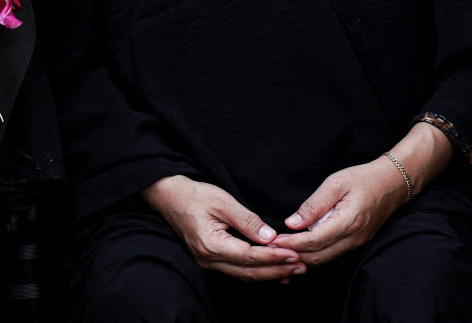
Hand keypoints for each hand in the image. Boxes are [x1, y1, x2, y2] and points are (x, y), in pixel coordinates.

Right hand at [141, 176, 304, 281]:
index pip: (249, 256)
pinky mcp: (211, 260)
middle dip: (277, 270)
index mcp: (211, 244)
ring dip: (270, 274)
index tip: (295, 254)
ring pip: (245, 276)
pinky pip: (238, 272)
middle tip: (302, 266)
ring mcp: (208, 262)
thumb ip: (247, 221)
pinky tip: (274, 272)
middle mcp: (208, 259)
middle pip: (249, 272)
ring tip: (294, 270)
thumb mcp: (223, 202)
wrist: (169, 197)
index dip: (274, 257)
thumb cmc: (195, 196)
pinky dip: (258, 272)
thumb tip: (271, 238)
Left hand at [272, 123, 451, 265]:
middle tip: (269, 247)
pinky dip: (313, 254)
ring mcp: (356, 243)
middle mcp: (353, 238)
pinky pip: (331, 255)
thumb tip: (292, 224)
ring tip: (280, 248)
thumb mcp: (334, 184)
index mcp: (348, 222)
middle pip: (317, 257)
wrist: (392, 184)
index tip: (272, 241)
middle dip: (292, 254)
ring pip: (324, 259)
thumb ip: (313, 206)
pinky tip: (299, 247)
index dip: (290, 244)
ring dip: (301, 257)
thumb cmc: (362, 179)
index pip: (314, 241)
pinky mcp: (355, 243)